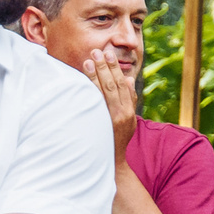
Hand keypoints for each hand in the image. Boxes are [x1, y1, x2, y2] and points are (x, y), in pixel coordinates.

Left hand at [83, 44, 138, 161]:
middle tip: (98, 52)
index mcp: (129, 110)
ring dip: (96, 75)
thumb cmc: (118, 138)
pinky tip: (83, 80)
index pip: (123, 84)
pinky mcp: (101, 124)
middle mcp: (122, 113)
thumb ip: (129, 99)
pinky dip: (91, 90)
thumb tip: (129, 79)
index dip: (115, 68)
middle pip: (113, 85)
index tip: (109, 55)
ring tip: (89, 60)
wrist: (113, 161)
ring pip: (104, 92)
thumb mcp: (130, 119)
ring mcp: (111, 119)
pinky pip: (95, 103)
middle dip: (105, 67)